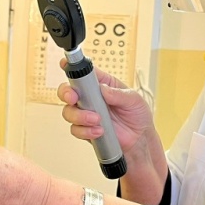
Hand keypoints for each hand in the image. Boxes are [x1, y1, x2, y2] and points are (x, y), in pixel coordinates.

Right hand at [57, 65, 167, 203]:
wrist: (140, 139)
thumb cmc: (138, 115)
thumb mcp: (134, 99)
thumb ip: (118, 94)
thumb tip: (103, 89)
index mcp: (101, 84)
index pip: (84, 73)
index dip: (72, 68)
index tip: (64, 65)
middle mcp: (90, 97)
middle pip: (68, 91)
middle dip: (67, 93)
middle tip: (74, 98)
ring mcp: (86, 114)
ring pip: (68, 112)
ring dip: (79, 116)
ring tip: (97, 120)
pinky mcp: (86, 129)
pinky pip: (76, 129)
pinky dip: (85, 131)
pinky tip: (99, 131)